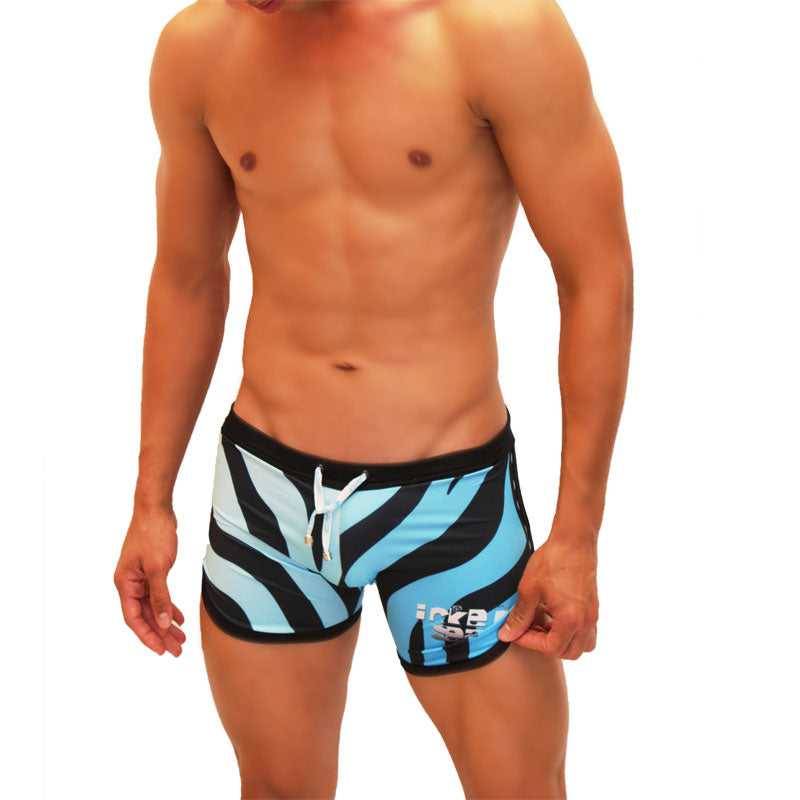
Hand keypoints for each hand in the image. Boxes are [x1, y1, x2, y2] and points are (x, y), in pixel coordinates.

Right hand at [113, 506, 185, 656]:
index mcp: (125, 584)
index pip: (134, 618)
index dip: (148, 636)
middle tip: (177, 650)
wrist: (156, 510)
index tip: (161, 651)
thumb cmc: (153, 534)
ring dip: (166, 623)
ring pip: (153, 607)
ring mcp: (140, 578)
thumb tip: (162, 623)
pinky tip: (179, 618)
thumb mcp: (158, 568)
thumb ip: (160, 596)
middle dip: (161, 634)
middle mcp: (129, 584)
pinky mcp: (151, 572)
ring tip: (181, 638)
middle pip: (145, 616)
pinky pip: (158, 595)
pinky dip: (168, 607)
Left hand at [497, 531, 598, 659]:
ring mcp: (592, 613)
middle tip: (529, 630)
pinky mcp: (593, 604)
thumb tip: (507, 635)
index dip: (529, 642)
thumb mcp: (529, 589)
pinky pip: (586, 630)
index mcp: (571, 620)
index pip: (551, 648)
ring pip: (583, 644)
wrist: (574, 538)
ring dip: (563, 641)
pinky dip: (571, 630)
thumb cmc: (553, 560)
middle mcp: (586, 620)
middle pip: (570, 652)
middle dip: (547, 646)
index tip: (516, 631)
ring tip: (544, 624)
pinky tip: (554, 612)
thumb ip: (519, 616)